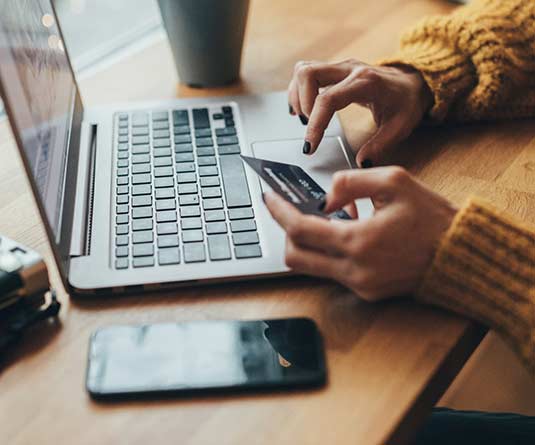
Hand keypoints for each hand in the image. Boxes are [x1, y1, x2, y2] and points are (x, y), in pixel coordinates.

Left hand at [264, 167, 456, 300]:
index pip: (300, 230)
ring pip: (311, 267)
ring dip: (310, 242)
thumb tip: (325, 198)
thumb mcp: (394, 182)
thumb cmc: (432, 218)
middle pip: (295, 257)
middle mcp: (354, 270)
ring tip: (330, 217)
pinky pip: (333, 272)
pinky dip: (330, 252)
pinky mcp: (367, 292)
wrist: (460, 255)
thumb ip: (351, 182)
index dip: (279, 212)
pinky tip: (348, 232)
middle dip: (286, 232)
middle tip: (292, 210)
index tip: (268, 198)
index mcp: (358, 242)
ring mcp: (359, 285)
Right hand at [288, 59, 432, 166]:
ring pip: (304, 70)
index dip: (315, 124)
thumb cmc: (406, 102)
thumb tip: (361, 163)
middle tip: (309, 126)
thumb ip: (380, 146)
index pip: (328, 99)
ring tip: (306, 118)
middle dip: (302, 104)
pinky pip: (307, 72)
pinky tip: (303, 109)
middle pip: (308, 74)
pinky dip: (299, 90)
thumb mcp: (400, 127)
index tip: (310, 146)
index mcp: (366, 83)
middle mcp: (350, 69)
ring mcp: (340, 66)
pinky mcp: (334, 69)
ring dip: (298, 96)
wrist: (413, 82)